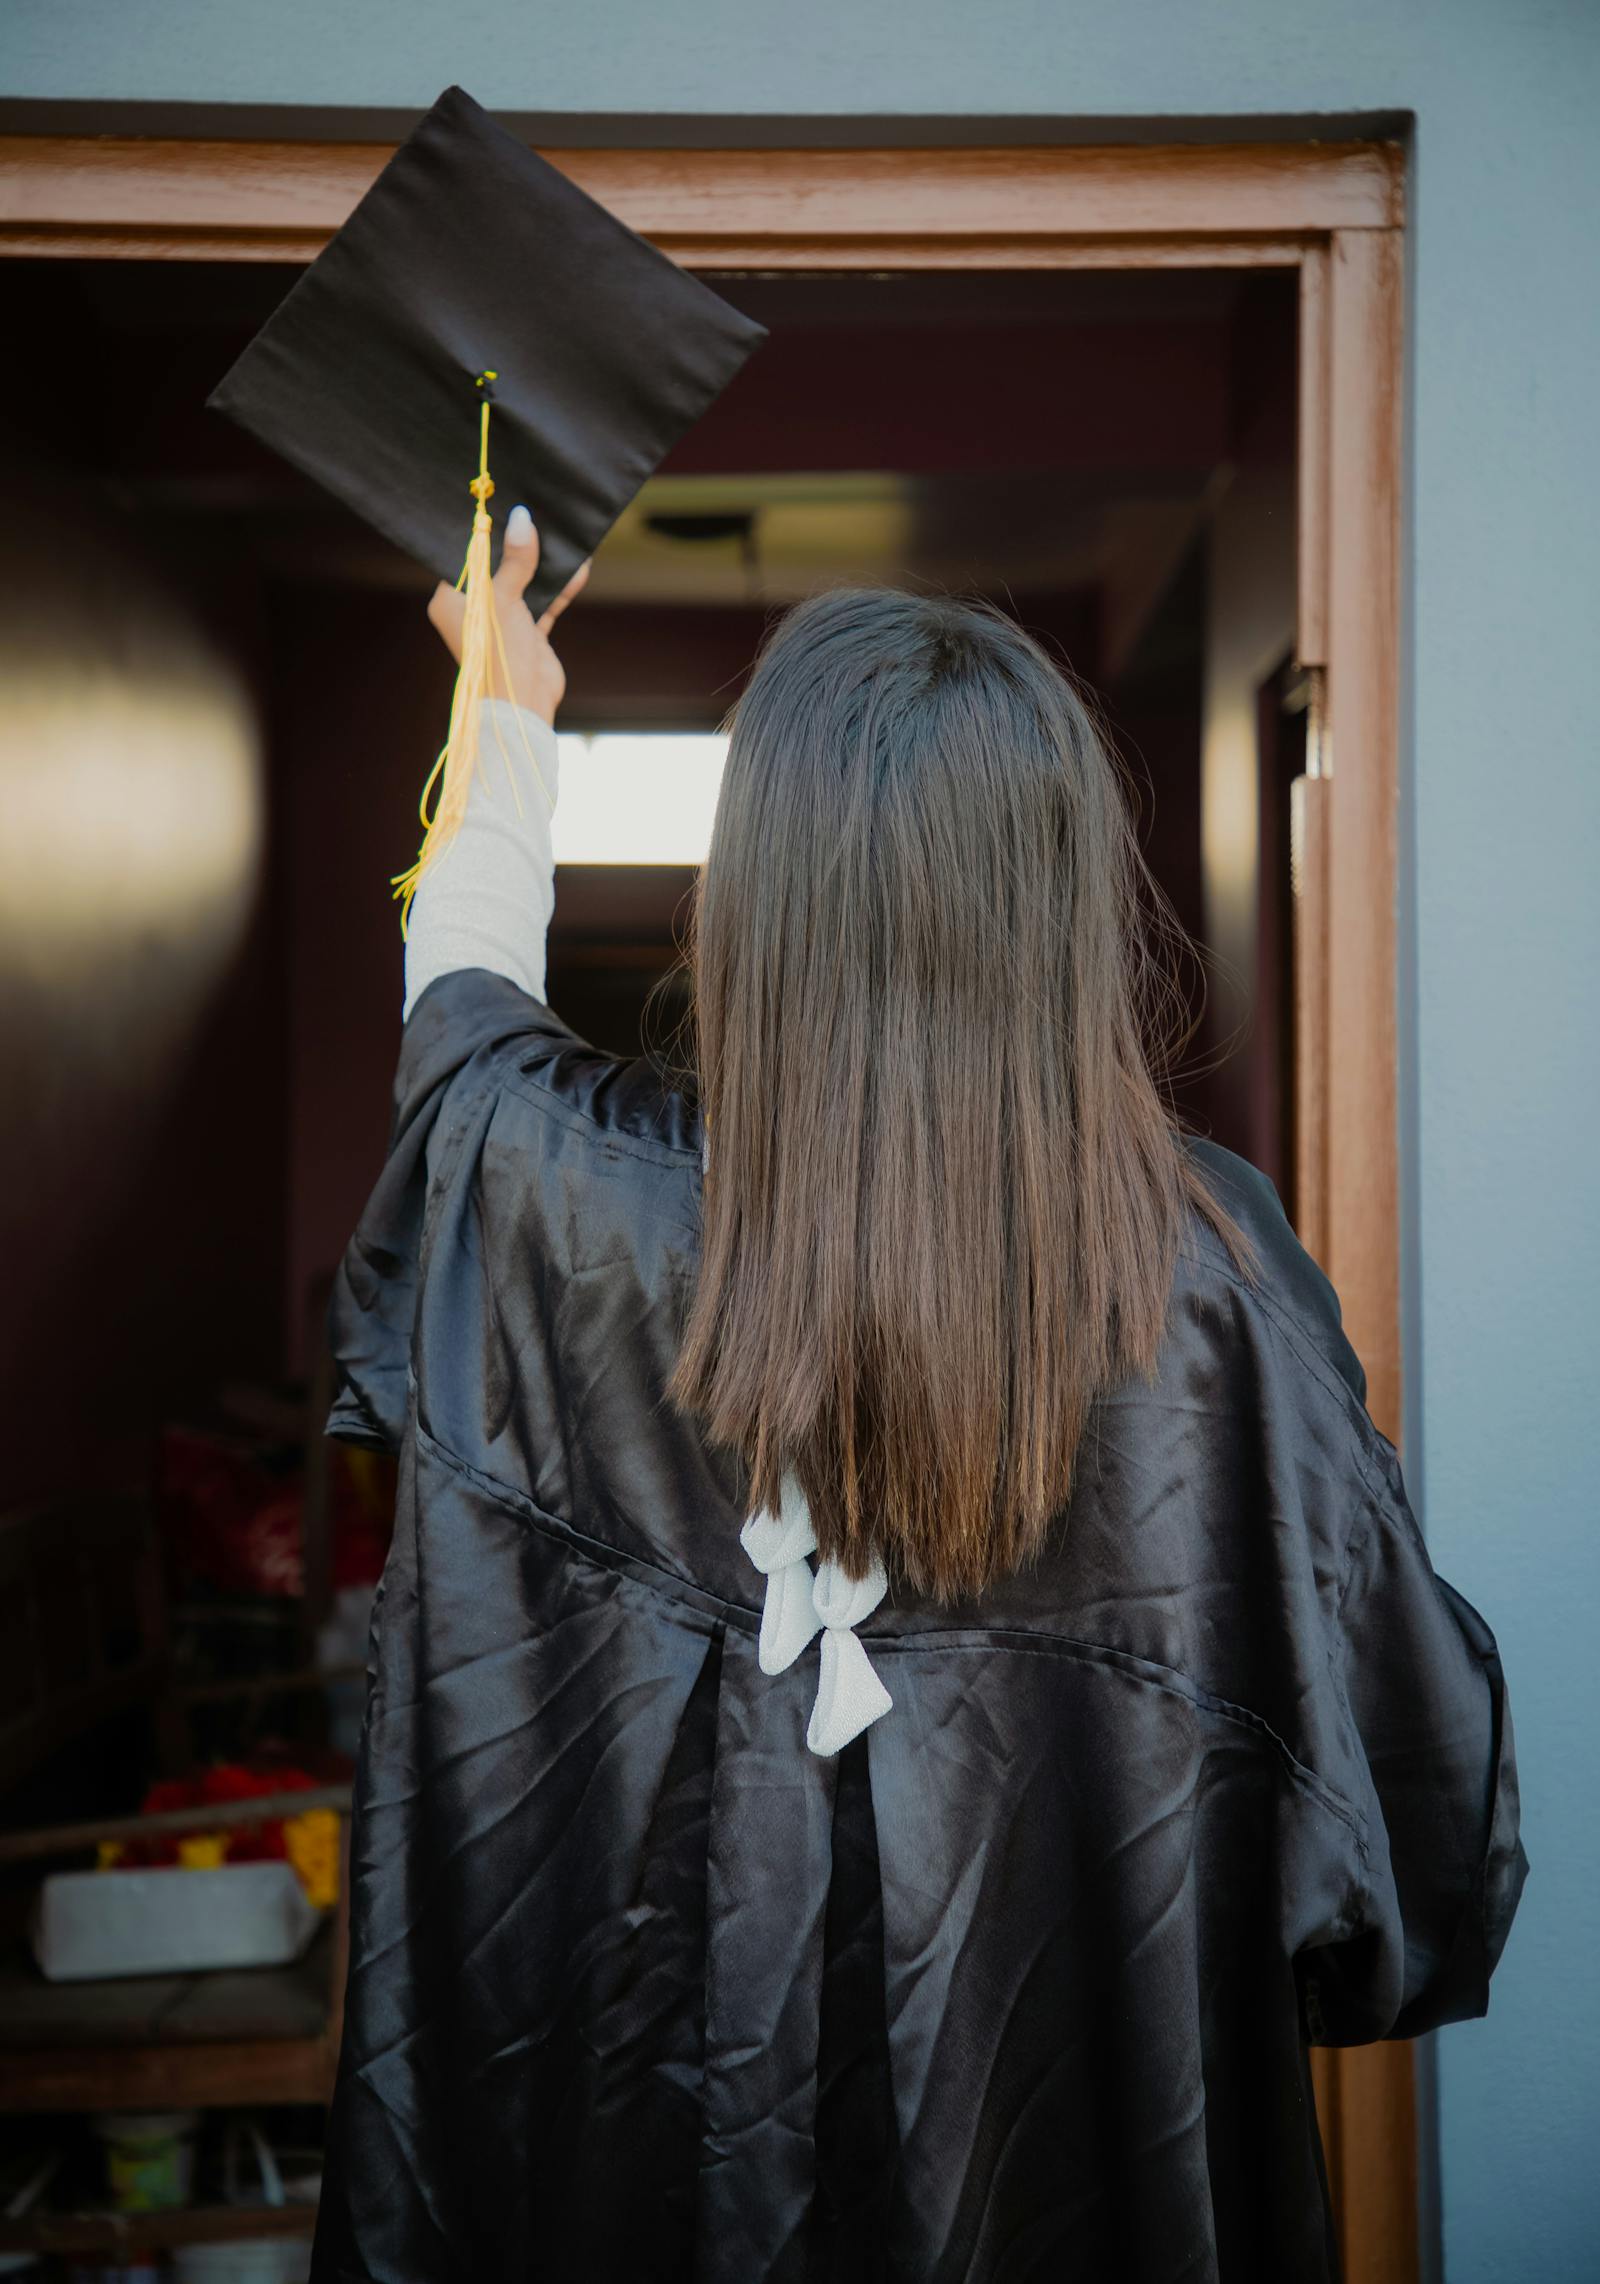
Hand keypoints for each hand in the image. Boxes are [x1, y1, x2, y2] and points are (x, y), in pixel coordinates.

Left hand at [427, 505, 589, 726]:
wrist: (524, 707)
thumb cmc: (498, 652)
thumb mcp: (503, 598)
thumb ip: (514, 559)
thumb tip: (522, 518)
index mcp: (450, 601)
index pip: (463, 557)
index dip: (482, 534)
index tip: (500, 507)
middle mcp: (473, 610)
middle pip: (497, 568)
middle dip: (518, 545)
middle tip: (534, 513)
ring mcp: (501, 622)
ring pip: (523, 584)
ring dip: (543, 566)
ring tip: (562, 536)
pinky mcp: (527, 634)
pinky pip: (544, 603)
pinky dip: (559, 589)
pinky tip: (578, 569)